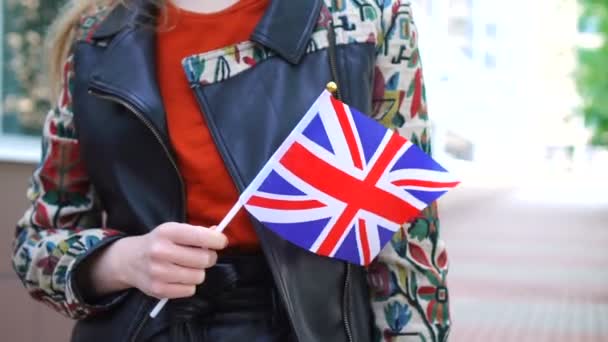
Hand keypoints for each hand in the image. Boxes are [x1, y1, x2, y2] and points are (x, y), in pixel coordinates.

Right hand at [83, 222, 227, 299]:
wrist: (129, 260)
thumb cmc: (159, 242)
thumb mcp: (174, 230)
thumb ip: (197, 232)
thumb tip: (218, 235)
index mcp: (167, 231)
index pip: (200, 236)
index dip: (217, 240)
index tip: (221, 242)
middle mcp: (161, 251)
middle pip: (204, 259)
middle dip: (208, 257)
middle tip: (202, 256)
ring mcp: (158, 272)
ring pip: (199, 276)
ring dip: (198, 272)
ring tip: (187, 267)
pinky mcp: (158, 290)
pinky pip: (190, 290)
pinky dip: (189, 285)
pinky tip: (179, 277)